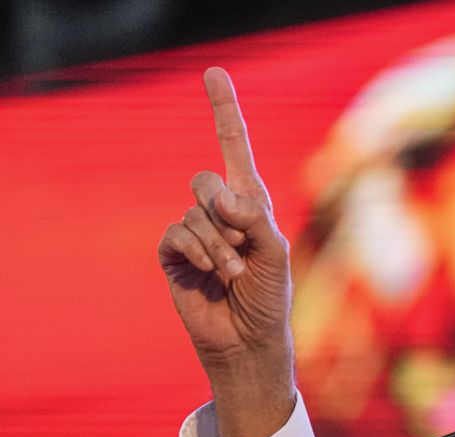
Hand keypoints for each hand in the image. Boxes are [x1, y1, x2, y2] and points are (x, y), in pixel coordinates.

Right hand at [158, 67, 294, 436]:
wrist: (250, 340)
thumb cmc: (272, 298)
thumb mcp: (276, 253)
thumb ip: (253, 218)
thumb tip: (217, 195)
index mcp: (252, 204)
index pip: (234, 147)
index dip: (224, 111)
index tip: (214, 73)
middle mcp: (221, 212)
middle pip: (206, 178)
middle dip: (225, 210)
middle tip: (241, 246)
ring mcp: (195, 232)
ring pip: (194, 212)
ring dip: (217, 245)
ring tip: (233, 273)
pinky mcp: (174, 256)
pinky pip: (174, 233)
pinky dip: (196, 251)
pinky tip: (212, 274)